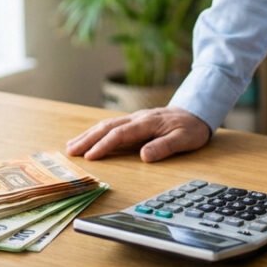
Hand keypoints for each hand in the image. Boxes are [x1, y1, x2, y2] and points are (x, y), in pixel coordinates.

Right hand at [66, 107, 212, 162]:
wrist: (197, 110)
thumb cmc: (191, 128)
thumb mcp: (185, 139)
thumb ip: (165, 147)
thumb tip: (143, 156)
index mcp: (147, 123)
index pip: (120, 134)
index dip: (104, 145)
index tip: (90, 156)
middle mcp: (137, 118)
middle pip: (107, 127)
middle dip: (87, 139)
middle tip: (70, 151)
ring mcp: (134, 117)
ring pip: (106, 124)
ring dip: (88, 135)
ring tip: (71, 145)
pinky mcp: (134, 120)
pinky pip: (111, 125)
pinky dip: (97, 131)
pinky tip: (88, 138)